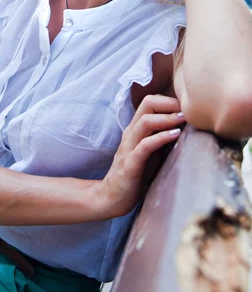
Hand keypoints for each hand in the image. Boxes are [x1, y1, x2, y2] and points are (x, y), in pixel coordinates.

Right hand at [99, 95, 184, 217]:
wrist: (111, 197)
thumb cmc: (135, 175)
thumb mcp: (151, 153)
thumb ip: (162, 139)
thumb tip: (187, 129)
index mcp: (136, 129)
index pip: (150, 102)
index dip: (168, 100)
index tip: (187, 105)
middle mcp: (131, 133)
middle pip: (147, 104)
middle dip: (169, 103)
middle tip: (187, 108)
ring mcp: (129, 147)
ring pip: (145, 122)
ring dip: (167, 118)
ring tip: (183, 119)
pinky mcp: (130, 164)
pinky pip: (145, 145)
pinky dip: (161, 137)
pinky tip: (176, 135)